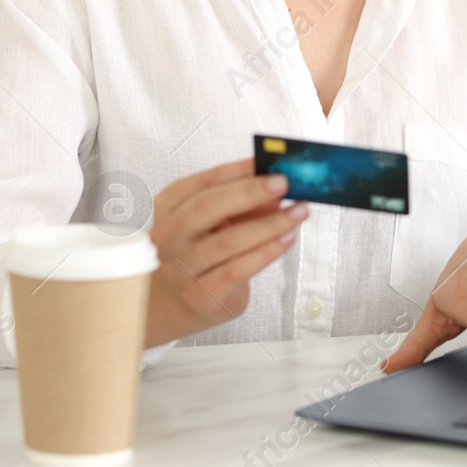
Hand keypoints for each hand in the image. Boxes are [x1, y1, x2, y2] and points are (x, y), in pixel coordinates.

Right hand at [144, 157, 306, 347]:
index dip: (237, 170)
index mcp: (169, 207)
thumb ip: (241, 205)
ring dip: (268, 224)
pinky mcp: (200, 296)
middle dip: (250, 192)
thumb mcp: (213, 223)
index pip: (203, 182)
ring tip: (298, 212)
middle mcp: (169, 236)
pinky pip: (236, 271)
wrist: (171, 304)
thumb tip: (277, 188)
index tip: (268, 161)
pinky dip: (266, 253)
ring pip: (227, 241)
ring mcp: (181, 268)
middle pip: (207, 207)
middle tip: (284, 183)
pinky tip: (287, 239)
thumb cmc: (197, 253)